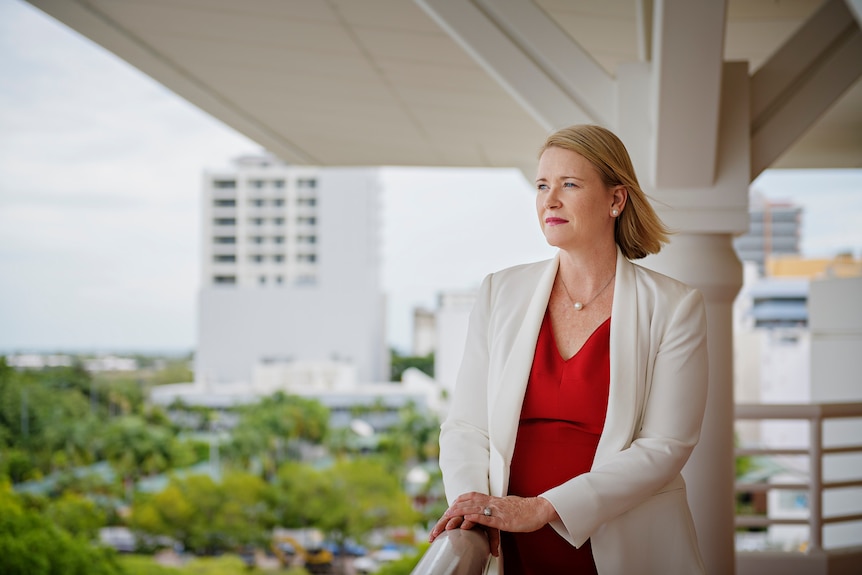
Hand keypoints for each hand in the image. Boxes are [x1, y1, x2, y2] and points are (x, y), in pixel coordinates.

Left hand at [429, 492, 558, 556]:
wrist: (538, 509)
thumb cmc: (522, 511)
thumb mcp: (502, 509)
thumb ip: (491, 510)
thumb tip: (481, 516)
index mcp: (489, 499)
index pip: (466, 498)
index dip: (453, 506)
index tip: (441, 515)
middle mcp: (490, 502)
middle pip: (464, 504)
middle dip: (449, 515)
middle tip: (436, 528)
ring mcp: (496, 510)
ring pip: (473, 509)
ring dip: (457, 515)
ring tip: (445, 521)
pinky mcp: (503, 519)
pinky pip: (487, 517)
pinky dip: (476, 517)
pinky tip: (466, 520)